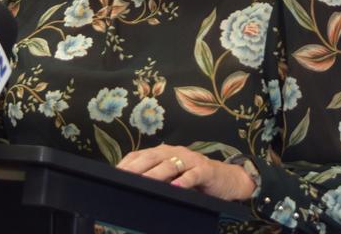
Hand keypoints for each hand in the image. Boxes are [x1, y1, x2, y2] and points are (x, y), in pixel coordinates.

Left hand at [117, 144, 256, 200]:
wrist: (226, 179)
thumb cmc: (195, 178)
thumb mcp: (173, 176)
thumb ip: (156, 177)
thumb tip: (130, 185)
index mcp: (165, 152)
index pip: (141, 155)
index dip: (127, 163)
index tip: (113, 174)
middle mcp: (176, 152)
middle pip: (152, 157)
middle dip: (136, 167)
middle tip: (123, 178)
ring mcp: (191, 160)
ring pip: (170, 165)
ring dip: (155, 174)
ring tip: (143, 183)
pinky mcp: (206, 170)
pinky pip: (193, 175)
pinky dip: (184, 181)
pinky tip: (176, 187)